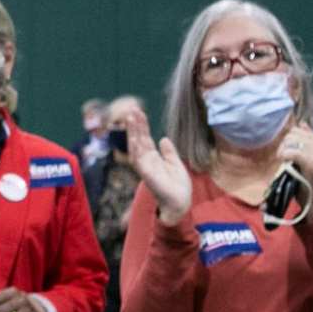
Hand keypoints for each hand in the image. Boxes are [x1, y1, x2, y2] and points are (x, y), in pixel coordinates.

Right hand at [126, 109, 191, 223]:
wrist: (181, 201)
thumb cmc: (178, 186)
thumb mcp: (176, 163)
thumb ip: (169, 152)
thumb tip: (163, 138)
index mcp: (153, 158)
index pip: (145, 138)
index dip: (142, 126)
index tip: (139, 112)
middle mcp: (146, 160)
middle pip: (138, 139)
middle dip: (135, 125)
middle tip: (132, 109)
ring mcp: (144, 167)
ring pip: (135, 146)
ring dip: (133, 132)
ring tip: (131, 117)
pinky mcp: (146, 174)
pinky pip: (138, 158)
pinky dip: (136, 147)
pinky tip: (135, 136)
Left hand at [276, 124, 312, 218]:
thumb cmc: (309, 174)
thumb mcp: (309, 153)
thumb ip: (306, 138)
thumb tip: (301, 123)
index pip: (295, 129)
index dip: (286, 139)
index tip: (285, 150)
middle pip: (291, 134)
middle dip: (283, 145)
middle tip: (283, 157)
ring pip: (290, 141)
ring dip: (282, 151)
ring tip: (284, 161)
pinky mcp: (312, 163)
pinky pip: (292, 152)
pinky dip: (284, 155)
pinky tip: (284, 162)